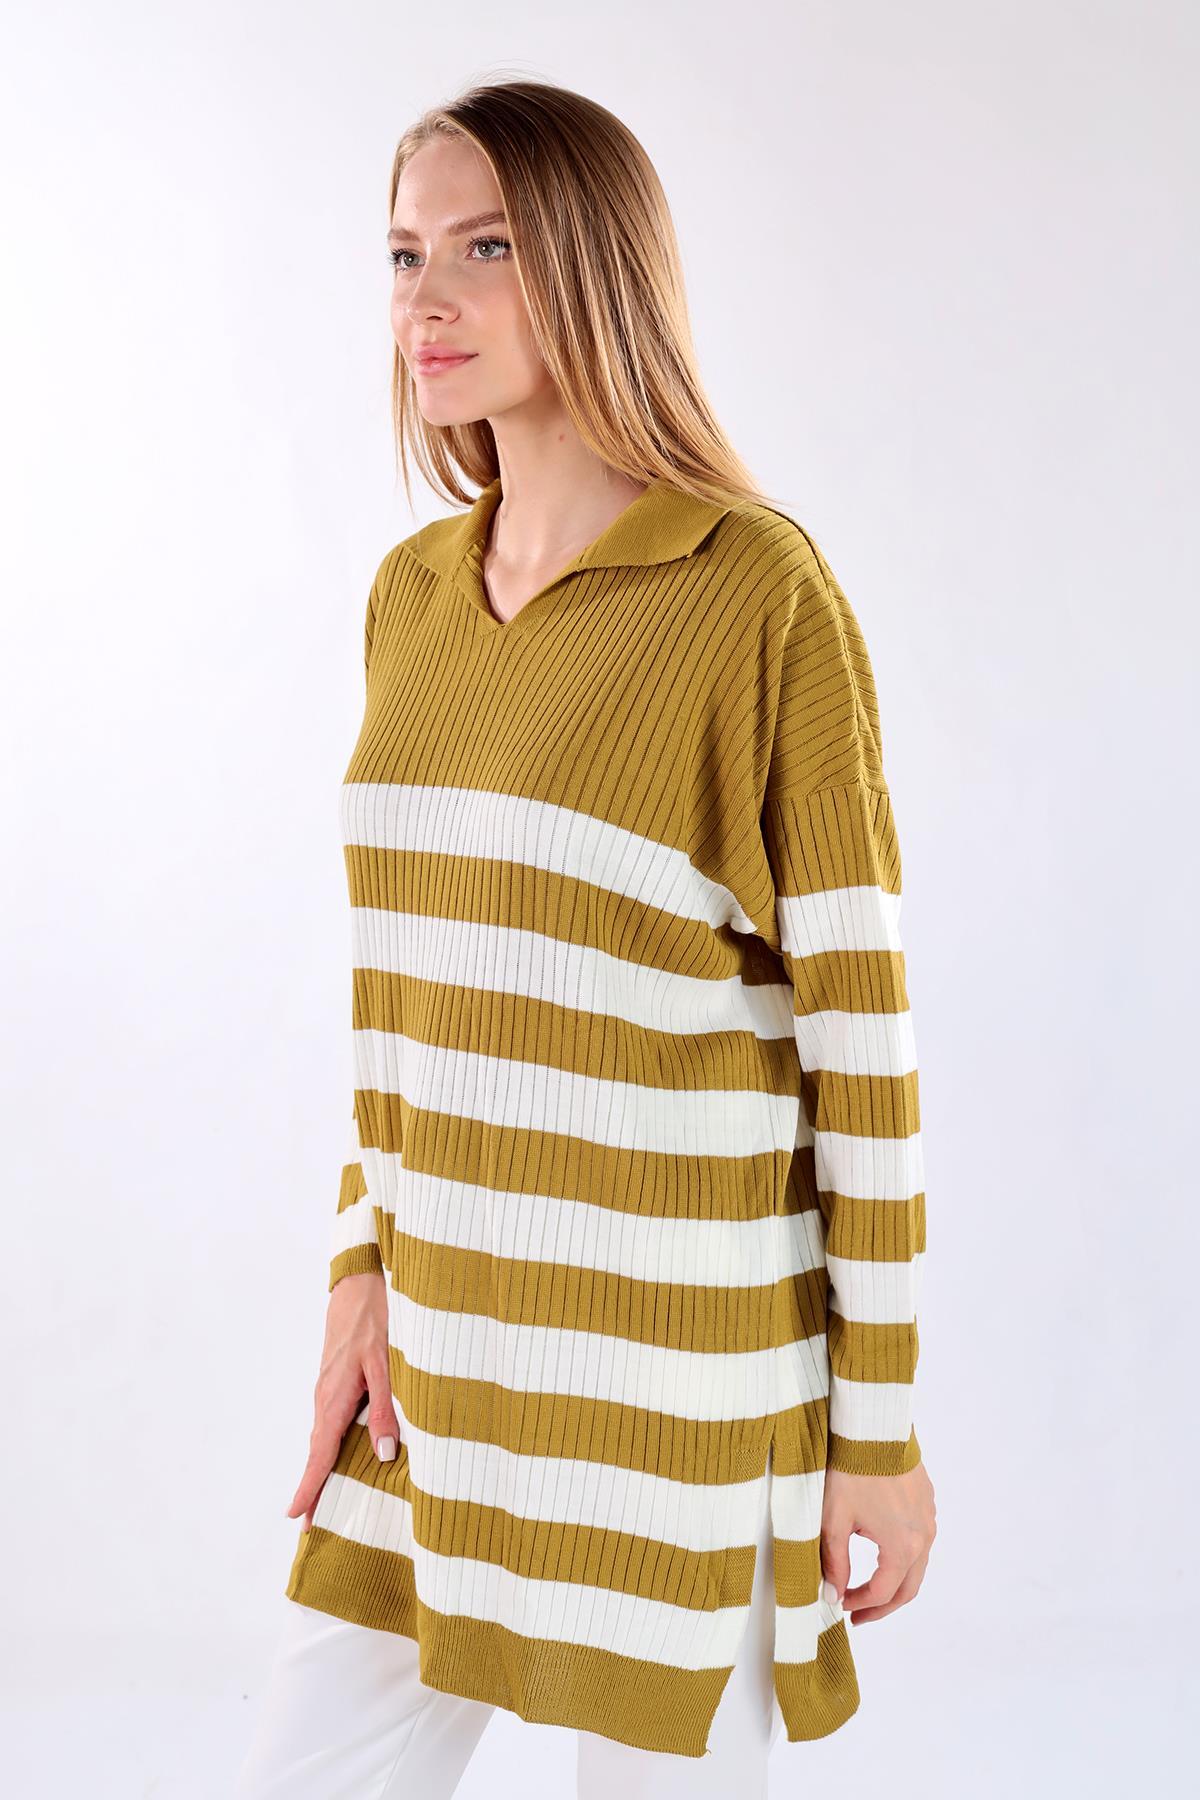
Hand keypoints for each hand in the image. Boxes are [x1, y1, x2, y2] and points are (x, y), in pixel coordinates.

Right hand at [285, 1270, 401, 1533]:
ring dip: (322, 1467)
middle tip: (309, 1523)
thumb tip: (385, 1452)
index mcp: (335, 1398)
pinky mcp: (337, 1381)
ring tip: (322, 1498)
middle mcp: (326, 1398)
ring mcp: (329, 1389)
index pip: (321, 1452)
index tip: (296, 1516)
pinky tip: (340, 1454)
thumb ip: (386, 1406)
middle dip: (314, 1486)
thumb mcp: (387, 1363)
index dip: (311, 1486)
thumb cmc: (376, 1318)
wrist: (360, 1283)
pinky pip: (331, 1421)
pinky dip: (330, 1445)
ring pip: (324, 1436)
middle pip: (318, 1451)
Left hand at [819, 1460, 936, 1624]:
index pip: (883, 1593)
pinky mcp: (927, 1501)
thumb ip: (834, 1562)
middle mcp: (923, 1537)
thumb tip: (832, 1595)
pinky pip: (921, 1540)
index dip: (860, 1604)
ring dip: (895, 1582)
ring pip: (917, 1565)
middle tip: (859, 1613)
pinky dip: (903, 1557)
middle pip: (908, 1588)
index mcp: (902, 1548)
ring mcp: (929, 1518)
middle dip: (883, 1606)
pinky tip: (881, 1552)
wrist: (873, 1427)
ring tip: (869, 1587)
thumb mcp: (834, 1520)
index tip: (840, 1605)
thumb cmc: (850, 1471)